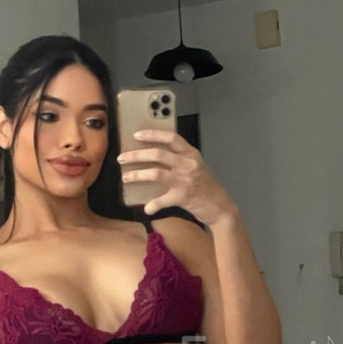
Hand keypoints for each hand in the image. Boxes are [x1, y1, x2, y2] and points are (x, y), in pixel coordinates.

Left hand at [117, 129, 236, 226]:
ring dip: (137, 175)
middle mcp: (188, 164)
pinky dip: (153, 205)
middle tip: (122, 157)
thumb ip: (179, 160)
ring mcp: (185, 180)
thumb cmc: (206, 186)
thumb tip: (155, 158)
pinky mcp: (183, 197)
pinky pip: (162, 200)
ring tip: (126, 177)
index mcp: (191, 154)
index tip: (136, 135)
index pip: (171, 138)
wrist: (220, 207)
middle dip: (137, 155)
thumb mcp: (196, 167)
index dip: (152, 135)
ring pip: (156, 173)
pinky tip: (147, 208)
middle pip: (158, 154)